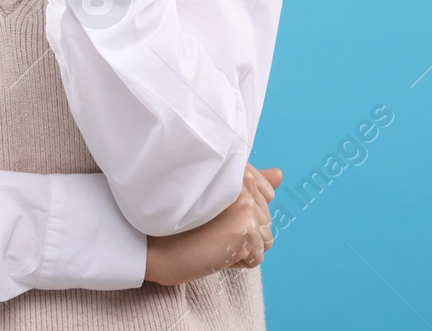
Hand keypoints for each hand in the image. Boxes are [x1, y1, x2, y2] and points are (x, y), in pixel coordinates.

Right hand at [144, 165, 282, 286]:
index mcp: (236, 169)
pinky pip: (256, 257)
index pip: (267, 192)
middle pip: (266, 218)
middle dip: (244, 232)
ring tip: (214, 241)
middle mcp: (244, 182)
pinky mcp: (245, 230)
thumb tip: (280, 174)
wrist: (150, 244)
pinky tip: (216, 253)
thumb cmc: (178, 222)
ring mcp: (247, 206)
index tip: (219, 214)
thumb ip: (251, 185)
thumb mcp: (217, 197)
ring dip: (242, 247)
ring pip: (265, 239)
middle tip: (211, 229)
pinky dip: (238, 262)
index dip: (245, 212)